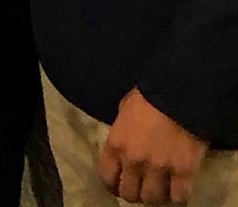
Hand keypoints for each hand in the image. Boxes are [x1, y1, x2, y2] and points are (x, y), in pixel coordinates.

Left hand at [99, 88, 207, 203]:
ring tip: (159, 191)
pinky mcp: (183, 171)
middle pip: (129, 193)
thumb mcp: (123, 113)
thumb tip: (123, 146)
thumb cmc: (147, 98)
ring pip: (152, 198)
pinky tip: (177, 190)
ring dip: (155, 197)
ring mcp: (158, 168)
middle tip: (141, 189)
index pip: (106, 177)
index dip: (112, 185)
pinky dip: (177, 197)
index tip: (119, 185)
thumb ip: (121, 134)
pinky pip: (178, 196)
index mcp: (115, 144)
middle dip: (134, 193)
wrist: (176, 95)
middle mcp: (133, 160)